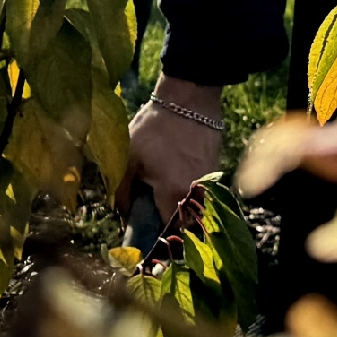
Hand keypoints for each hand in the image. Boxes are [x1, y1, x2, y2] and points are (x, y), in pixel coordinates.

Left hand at [123, 75, 222, 225]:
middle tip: (144, 205)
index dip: (149, 237)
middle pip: (178, 224)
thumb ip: (122, 193)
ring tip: (157, 184)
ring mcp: (208, 186)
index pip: (163, 233)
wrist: (189, 99)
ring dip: (172, 204)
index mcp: (173, 195)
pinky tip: (171, 172)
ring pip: (188, 208)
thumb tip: (122, 217)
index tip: (137, 232)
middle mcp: (196, 197)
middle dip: (161, 220)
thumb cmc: (154, 128)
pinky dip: (182, 190)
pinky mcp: (214, 175)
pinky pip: (196, 194)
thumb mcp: (129, 158)